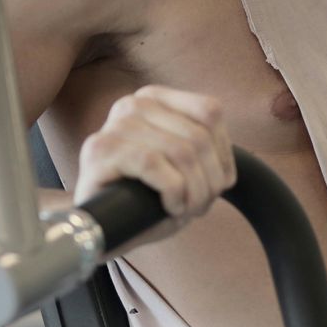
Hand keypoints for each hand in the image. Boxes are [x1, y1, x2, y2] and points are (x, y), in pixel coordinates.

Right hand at [74, 85, 236, 243]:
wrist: (103, 228)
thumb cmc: (146, 199)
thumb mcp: (184, 170)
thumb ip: (205, 154)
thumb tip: (226, 171)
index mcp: (155, 98)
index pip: (210, 111)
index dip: (224, 153)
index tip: (219, 184)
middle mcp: (133, 104)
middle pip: (198, 136)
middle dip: (210, 181)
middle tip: (200, 206)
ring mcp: (114, 125)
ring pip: (180, 151)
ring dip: (194, 192)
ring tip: (185, 210)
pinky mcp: (100, 150)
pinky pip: (153, 163)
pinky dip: (172, 191)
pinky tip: (170, 207)